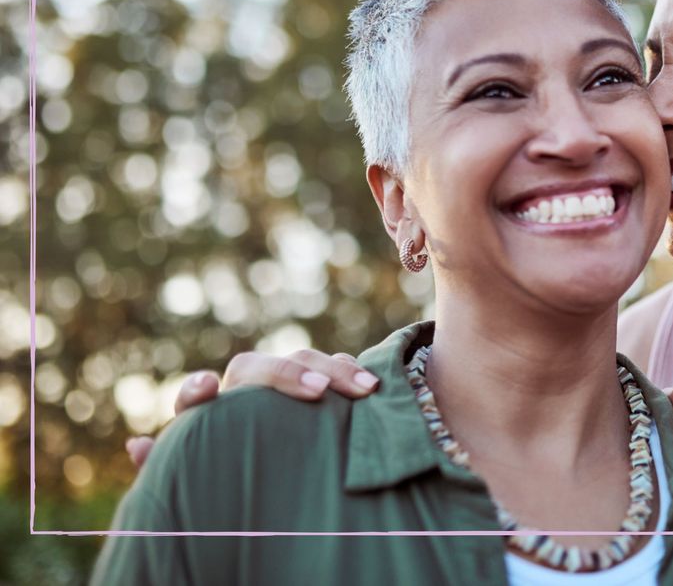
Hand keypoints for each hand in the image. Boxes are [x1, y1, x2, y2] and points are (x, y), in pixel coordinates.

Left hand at [125, 349, 379, 467]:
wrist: (267, 477)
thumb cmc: (230, 479)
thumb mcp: (200, 479)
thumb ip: (171, 462)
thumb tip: (134, 445)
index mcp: (209, 415)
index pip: (195, 397)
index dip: (197, 390)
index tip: (208, 388)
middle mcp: (245, 392)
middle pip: (260, 368)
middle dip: (289, 375)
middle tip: (319, 393)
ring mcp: (284, 384)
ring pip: (304, 360)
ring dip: (334, 370)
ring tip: (363, 391)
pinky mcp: (317, 385)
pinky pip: (334, 366)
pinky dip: (352, 370)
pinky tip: (371, 385)